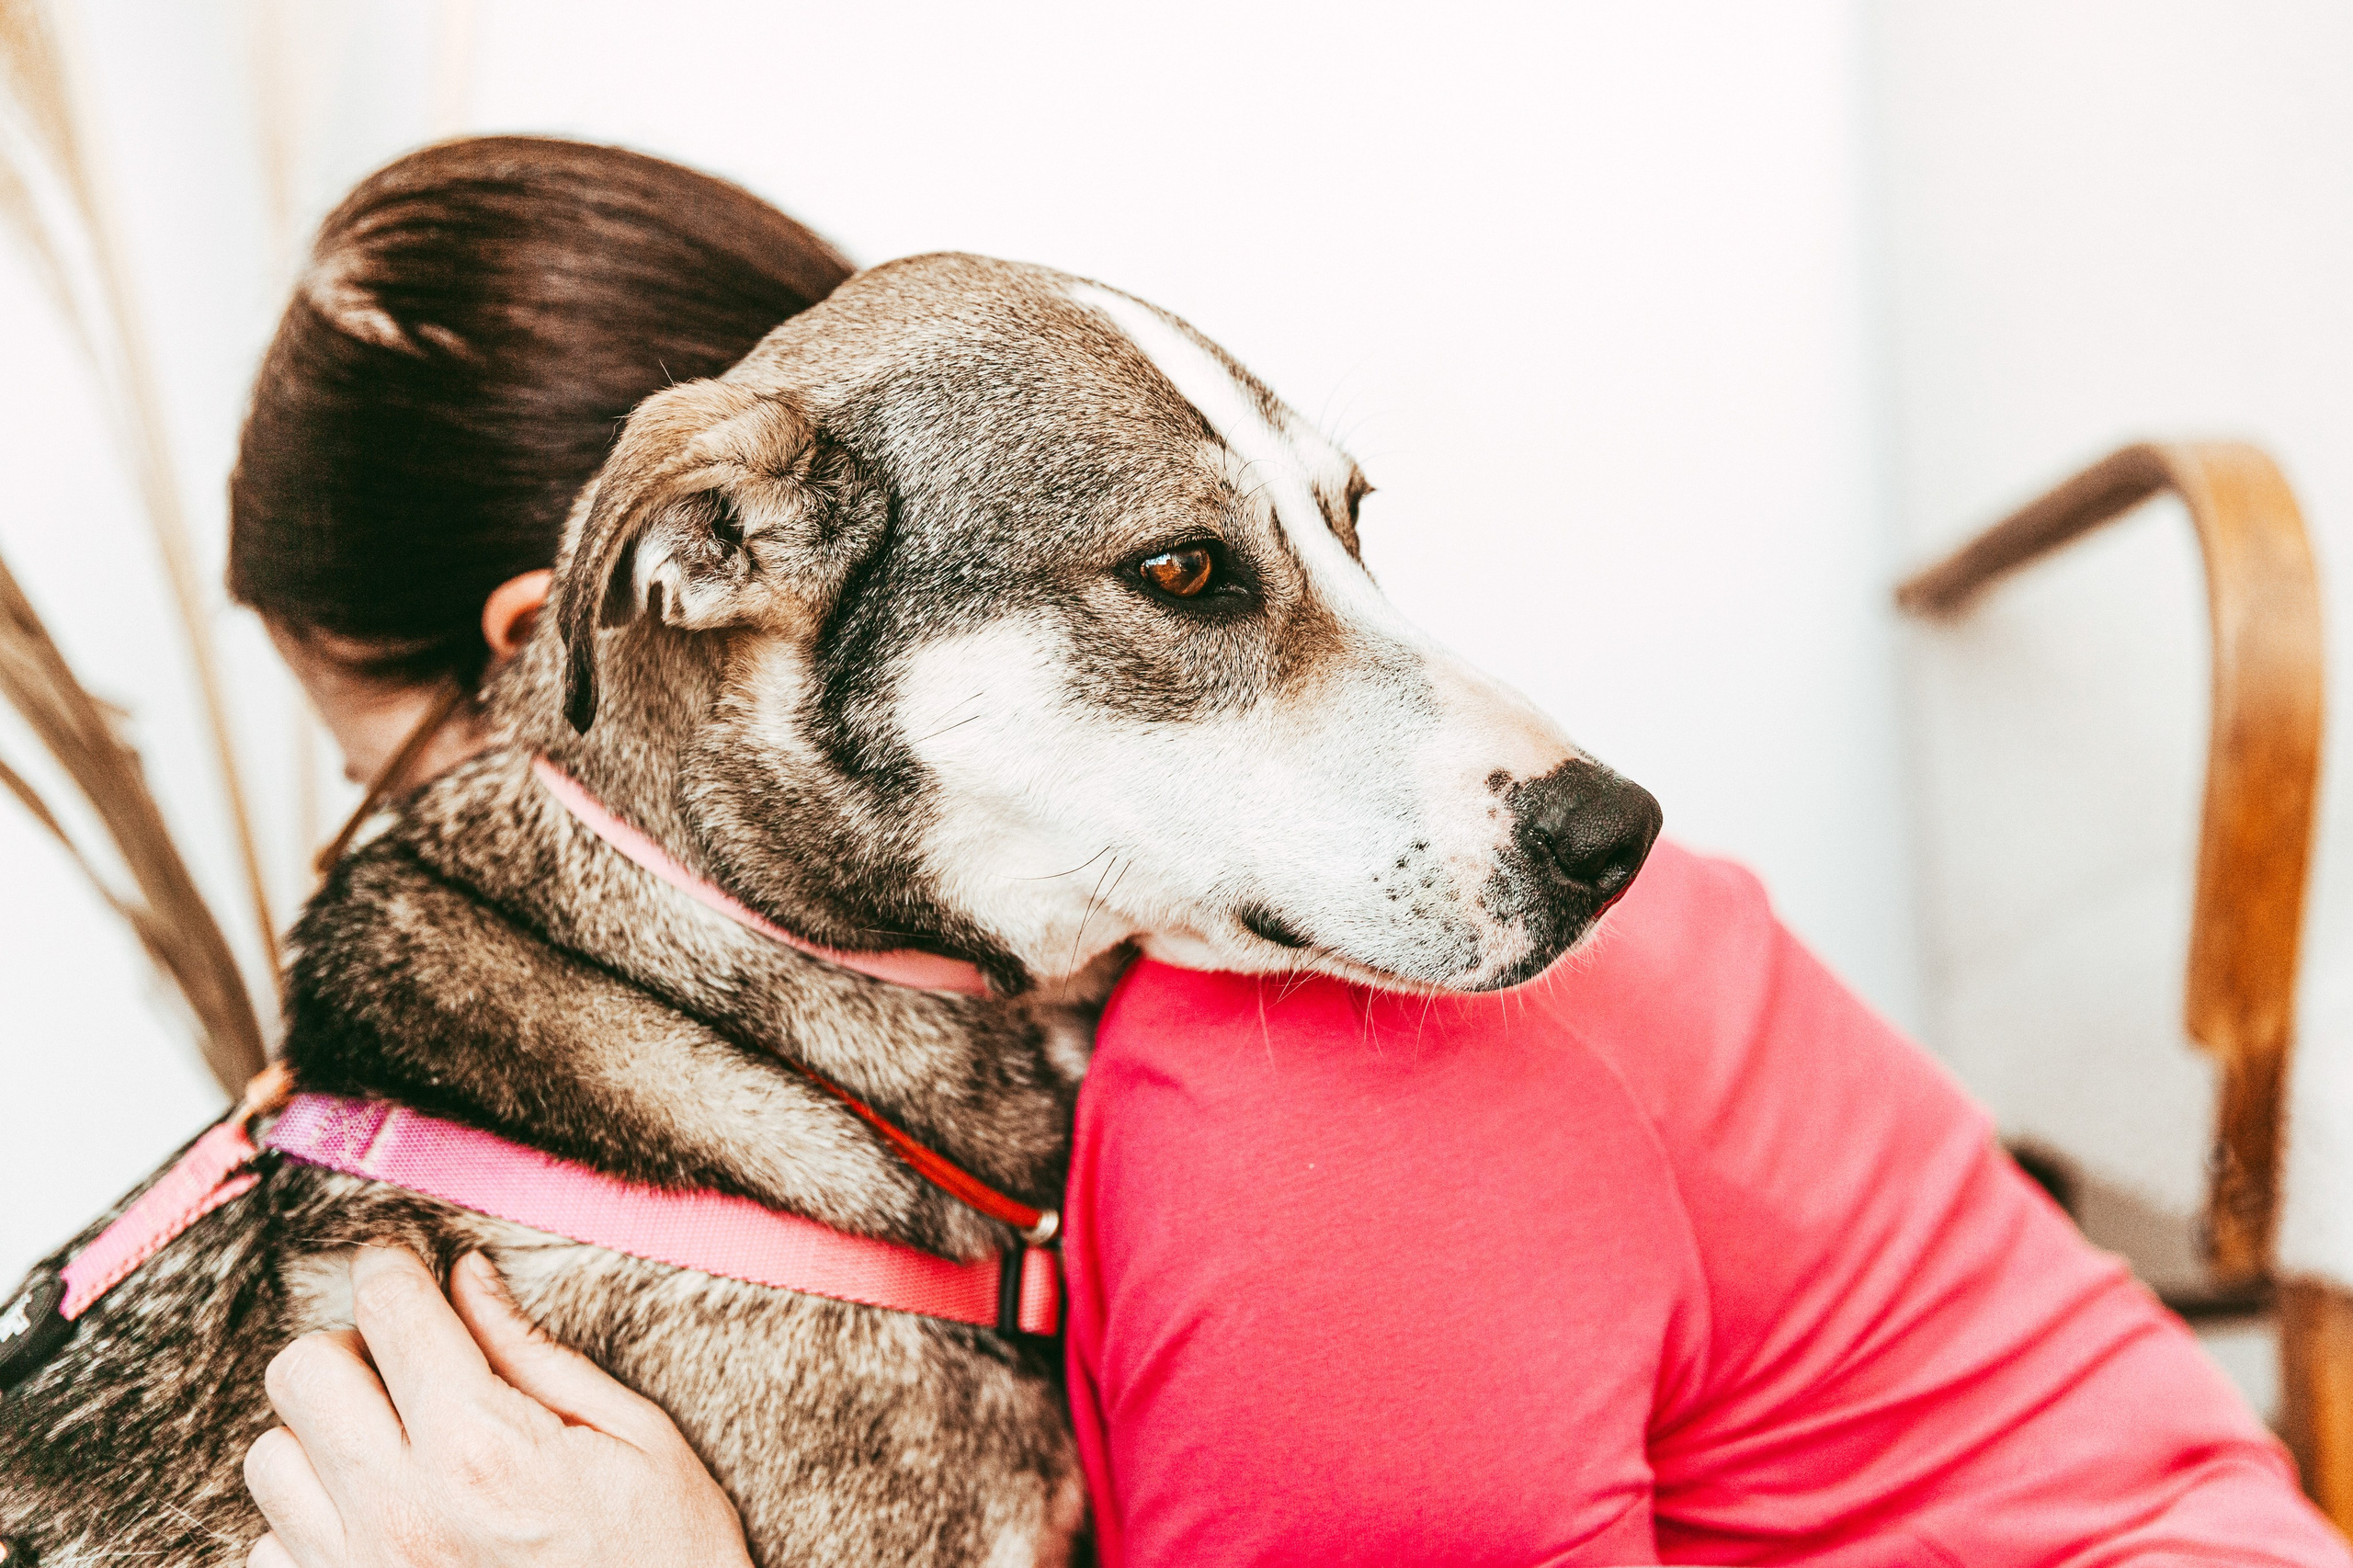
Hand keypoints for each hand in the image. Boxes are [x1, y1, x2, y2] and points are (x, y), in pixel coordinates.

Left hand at [244, 1247, 750, 1567]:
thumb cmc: (664, 1557)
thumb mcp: (635, 1438)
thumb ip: (534, 1354)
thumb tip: (465, 1278)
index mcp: (483, 1447)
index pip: (389, 1310)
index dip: (394, 1266)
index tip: (406, 1265)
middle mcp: (401, 1512)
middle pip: (302, 1372)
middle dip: (352, 1347)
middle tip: (409, 1364)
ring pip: (270, 1456)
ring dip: (325, 1434)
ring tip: (396, 1446)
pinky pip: (271, 1544)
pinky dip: (313, 1518)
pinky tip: (384, 1516)